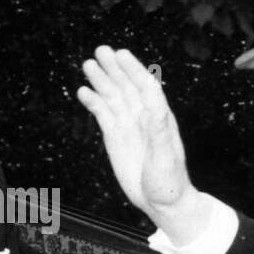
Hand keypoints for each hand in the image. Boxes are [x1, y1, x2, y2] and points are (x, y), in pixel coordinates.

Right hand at [76, 47, 203, 241]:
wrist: (161, 202)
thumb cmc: (169, 181)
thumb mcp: (166, 157)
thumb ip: (160, 132)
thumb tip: (156, 108)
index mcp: (159, 117)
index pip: (145, 86)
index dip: (133, 69)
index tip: (120, 54)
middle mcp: (143, 117)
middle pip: (126, 86)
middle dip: (114, 68)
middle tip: (100, 51)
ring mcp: (127, 126)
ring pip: (113, 97)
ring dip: (101, 80)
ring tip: (88, 64)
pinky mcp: (114, 137)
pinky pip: (103, 114)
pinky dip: (93, 102)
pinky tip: (84, 91)